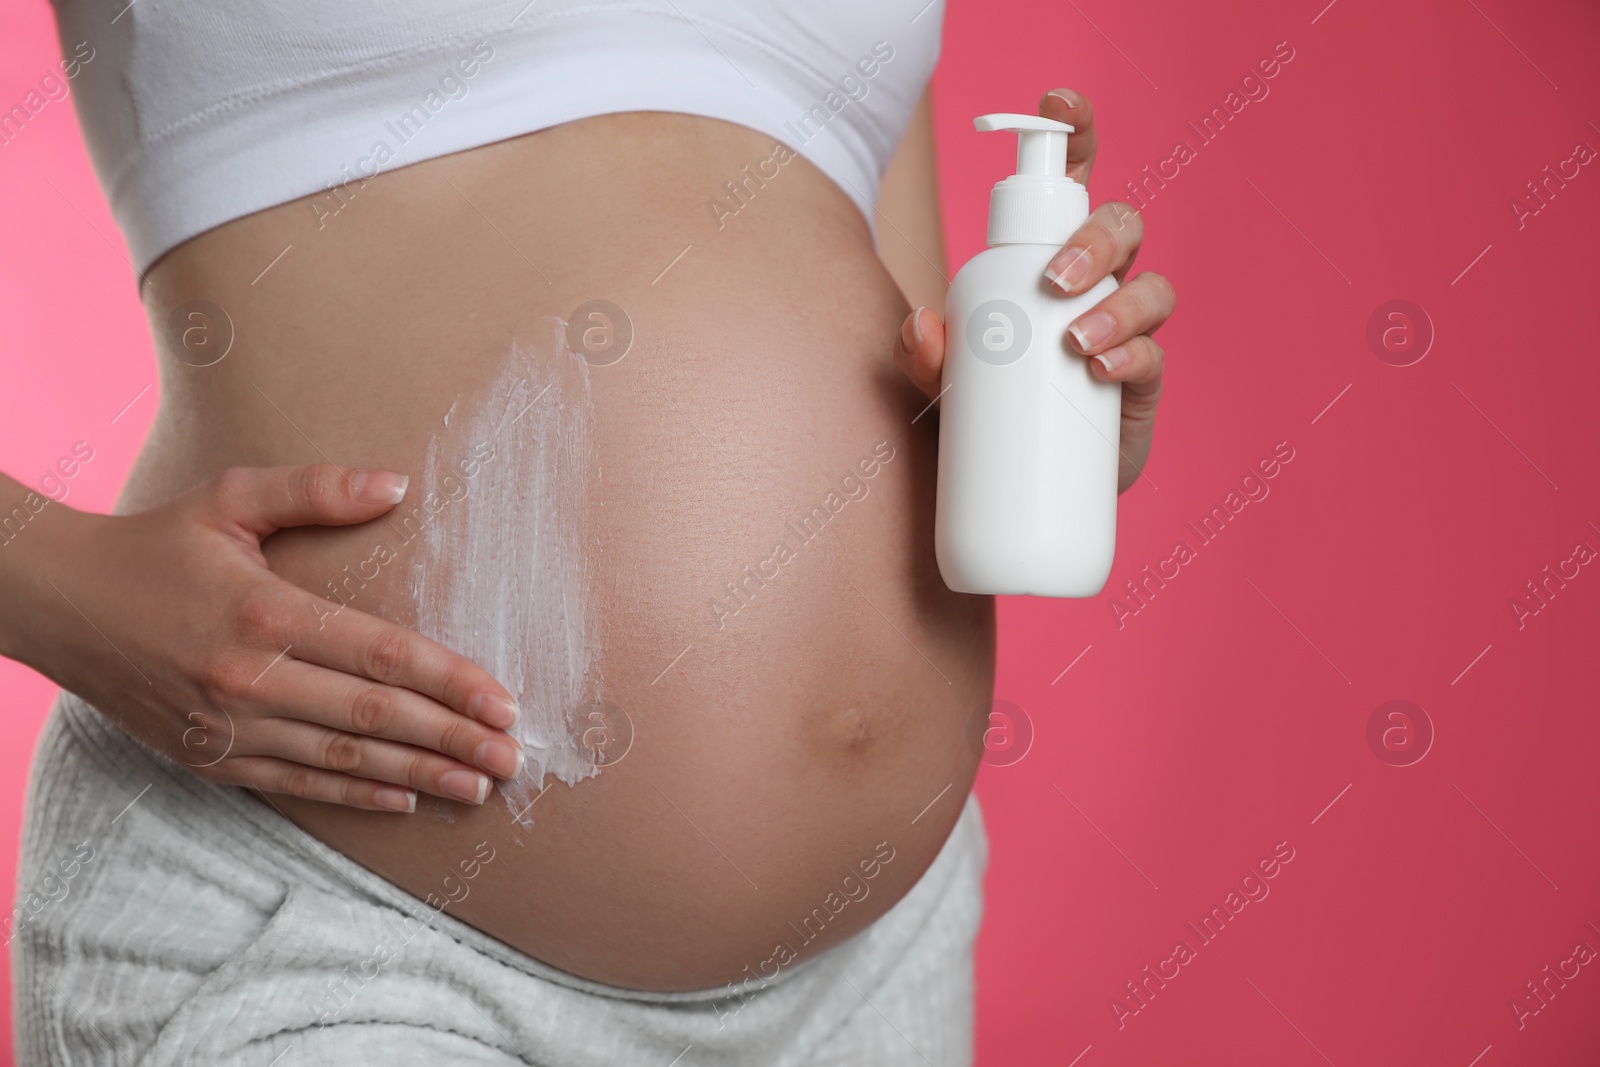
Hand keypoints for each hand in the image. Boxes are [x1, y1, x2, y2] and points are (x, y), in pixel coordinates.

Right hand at [12, 464, 522, 811]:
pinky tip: (406, 798)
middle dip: (454, 740)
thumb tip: (397, 483)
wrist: (55, 602)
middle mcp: (249, 677)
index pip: (383, 655)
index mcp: (266, 611)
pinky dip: (356, 794)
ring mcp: (228, 726)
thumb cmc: (154, 543)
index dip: (453, 682)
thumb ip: (316, 489)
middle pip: (375, 716)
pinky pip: (298, 783)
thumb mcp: (230, 498)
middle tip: (514, 757)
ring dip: (419, 776)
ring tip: (479, 786)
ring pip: (343, 759)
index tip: (505, 702)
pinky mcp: (208, 757)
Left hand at [894, 87, 1174, 492]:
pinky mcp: (1141, 384)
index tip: (1057, 104)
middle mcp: (1096, 285)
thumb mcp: (939, 382)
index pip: (1069, 183)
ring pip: (1149, 287)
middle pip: (1121, 225)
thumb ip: (920, 354)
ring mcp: (1126, 333)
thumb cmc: (982, 414)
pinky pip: (1154, 355)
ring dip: (1118, 305)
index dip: (1073, 133)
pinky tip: (1100, 369)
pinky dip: (1131, 355)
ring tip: (1075, 341)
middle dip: (1096, 239)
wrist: (1018, 490)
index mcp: (1049, 259)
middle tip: (1056, 281)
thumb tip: (920, 326)